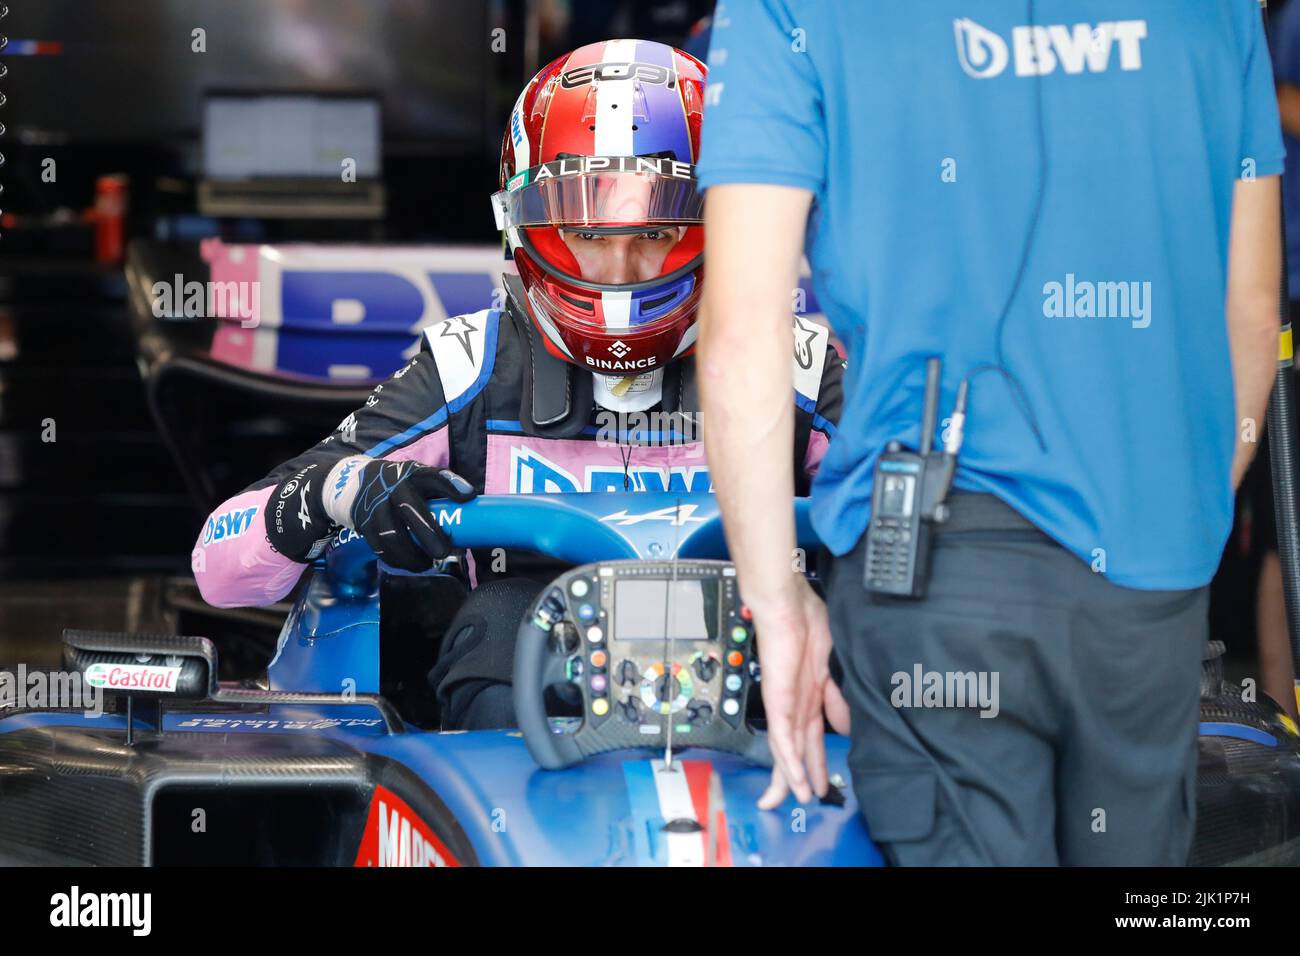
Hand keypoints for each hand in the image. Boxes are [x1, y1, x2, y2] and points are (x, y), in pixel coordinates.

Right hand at [327, 456, 476, 570]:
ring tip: (427, 563)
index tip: (469, 496)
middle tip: (445, 552)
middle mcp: (394, 488)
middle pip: (411, 509)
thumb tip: (474, 517)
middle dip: (430, 534)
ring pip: (393, 535)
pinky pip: (381, 547)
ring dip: (412, 555)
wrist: (358, 484)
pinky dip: (397, 560)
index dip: (451, 485)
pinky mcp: (365, 525)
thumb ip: (442, 494)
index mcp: (414, 474)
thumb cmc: (403, 485)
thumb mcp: (420, 480)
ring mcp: (377, 506)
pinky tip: (410, 564)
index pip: (433, 476)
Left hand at [749, 576, 837, 808]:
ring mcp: (784, 702)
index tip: (822, 781)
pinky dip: (789, 759)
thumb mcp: (833, 666)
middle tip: (804, 800)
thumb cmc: (807, 621)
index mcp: (809, 695)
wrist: (787, 603)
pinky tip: (792, 778)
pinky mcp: (778, 699)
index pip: (811, 736)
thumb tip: (847, 726)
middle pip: (796, 748)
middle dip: (800, 777)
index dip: (815, 760)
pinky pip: (782, 735)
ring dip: (792, 776)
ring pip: (785, 748)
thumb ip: (839, 698)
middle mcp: (795, 703)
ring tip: (795, 799)